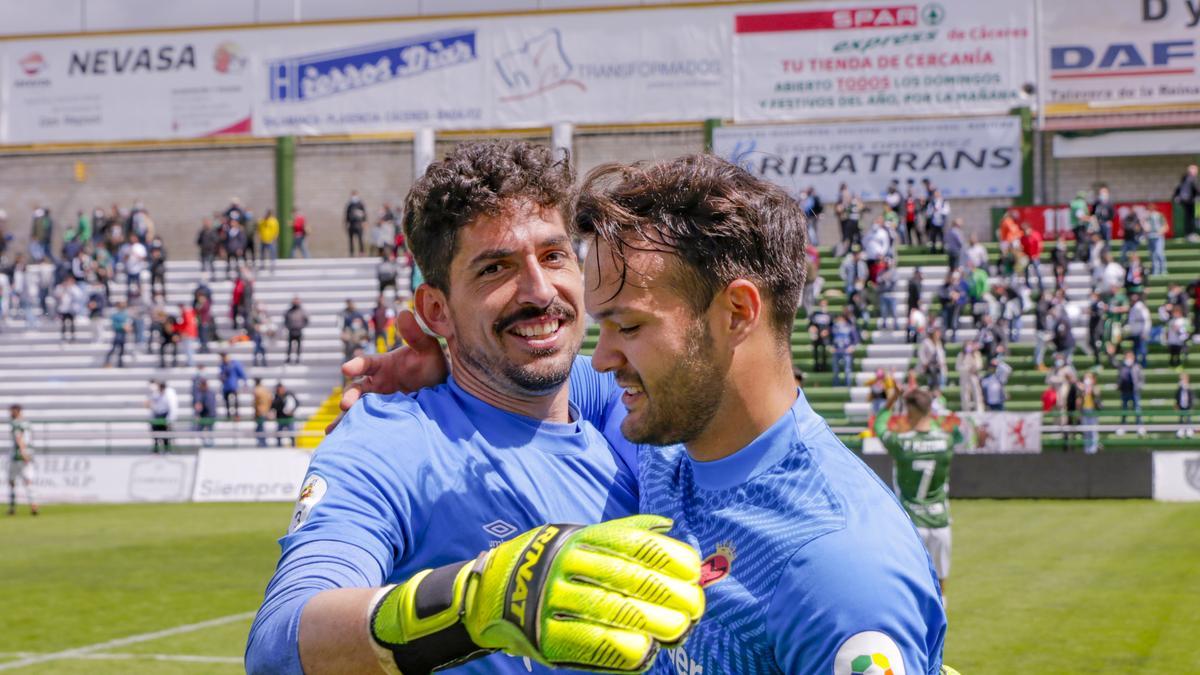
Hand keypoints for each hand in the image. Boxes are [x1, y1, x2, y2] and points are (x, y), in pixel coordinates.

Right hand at [326, 310, 447, 433]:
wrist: (442, 393)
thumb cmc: (432, 366)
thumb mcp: (427, 348)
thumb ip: (415, 334)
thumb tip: (404, 312)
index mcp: (382, 365)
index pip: (366, 363)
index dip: (356, 365)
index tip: (347, 368)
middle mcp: (376, 384)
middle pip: (357, 390)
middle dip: (350, 396)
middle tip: (345, 404)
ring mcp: (378, 402)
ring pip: (357, 409)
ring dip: (346, 418)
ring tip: (333, 430)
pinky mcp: (381, 418)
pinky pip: (364, 424)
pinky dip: (352, 431)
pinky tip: (341, 441)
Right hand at [371, 515, 703, 672]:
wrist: (484, 592)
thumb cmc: (547, 564)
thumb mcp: (578, 537)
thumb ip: (621, 533)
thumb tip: (667, 526)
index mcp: (579, 538)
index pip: (631, 543)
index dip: (667, 557)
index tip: (694, 571)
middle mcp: (565, 562)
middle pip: (625, 576)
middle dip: (666, 591)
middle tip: (695, 605)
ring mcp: (550, 597)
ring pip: (608, 608)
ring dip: (650, 621)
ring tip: (679, 629)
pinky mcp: (540, 631)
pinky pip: (584, 641)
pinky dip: (617, 649)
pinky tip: (643, 653)